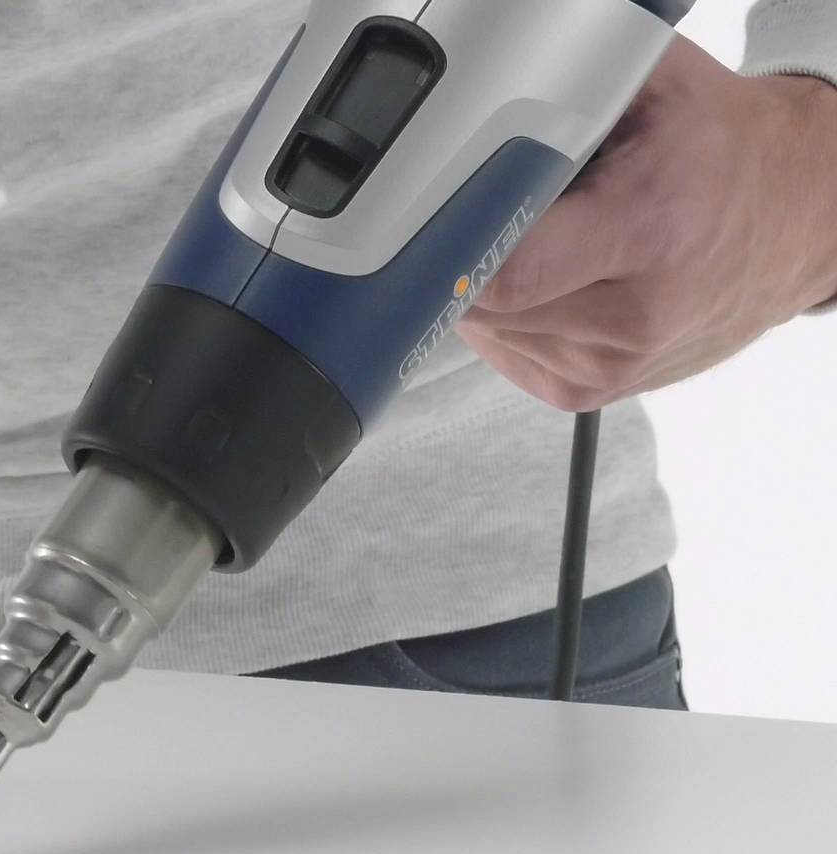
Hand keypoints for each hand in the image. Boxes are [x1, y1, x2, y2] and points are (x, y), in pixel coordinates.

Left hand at [460, 37, 836, 411]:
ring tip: (543, 240)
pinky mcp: (598, 390)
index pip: (509, 273)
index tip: (430, 231)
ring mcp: (618, 360)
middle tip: (486, 214)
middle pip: (486, 306)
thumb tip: (470, 118)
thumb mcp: (649, 90)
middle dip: (466, 258)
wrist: (796, 216)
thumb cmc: (720, 149)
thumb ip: (560, 99)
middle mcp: (637, 310)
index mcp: (648, 228)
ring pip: (489, 332)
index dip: (455, 253)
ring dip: (487, 288)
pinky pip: (510, 355)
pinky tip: (547, 280)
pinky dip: (508, 319)